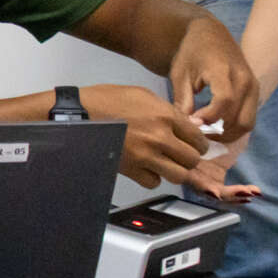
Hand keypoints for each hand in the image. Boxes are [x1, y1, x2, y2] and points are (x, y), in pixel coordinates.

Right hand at [80, 84, 256, 197]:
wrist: (78, 113)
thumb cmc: (107, 99)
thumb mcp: (142, 95)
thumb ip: (168, 111)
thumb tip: (186, 126)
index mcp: (165, 116)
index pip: (198, 138)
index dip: (198, 143)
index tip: (193, 144)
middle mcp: (160, 138)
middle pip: (193, 159)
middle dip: (189, 158)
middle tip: (180, 154)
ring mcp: (145, 156)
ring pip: (179, 175)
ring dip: (174, 170)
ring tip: (166, 163)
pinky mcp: (130, 169)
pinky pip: (153, 182)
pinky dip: (153, 177)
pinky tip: (146, 167)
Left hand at [170, 13, 258, 141]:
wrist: (210, 34)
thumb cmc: (191, 53)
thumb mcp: (180, 74)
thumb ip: (183, 100)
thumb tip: (187, 127)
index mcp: (224, 71)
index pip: (224, 101)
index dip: (209, 117)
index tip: (192, 122)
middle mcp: (245, 80)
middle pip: (240, 119)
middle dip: (218, 132)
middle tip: (198, 135)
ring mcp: (253, 86)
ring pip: (248, 123)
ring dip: (228, 134)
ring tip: (206, 134)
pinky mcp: (254, 91)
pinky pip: (249, 117)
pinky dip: (234, 127)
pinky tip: (215, 127)